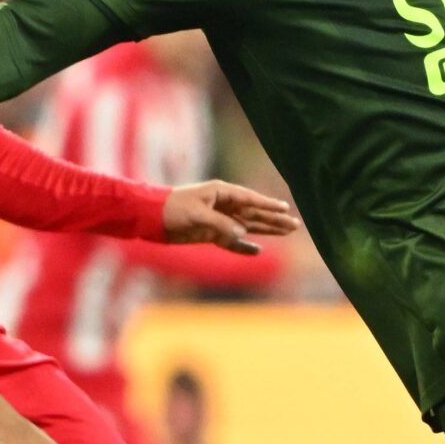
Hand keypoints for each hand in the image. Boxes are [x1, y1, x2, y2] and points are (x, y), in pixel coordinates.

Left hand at [163, 181, 298, 253]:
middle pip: (254, 213)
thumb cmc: (172, 208)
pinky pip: (232, 242)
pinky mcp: (210, 234)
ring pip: (248, 226)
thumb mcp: (197, 214)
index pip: (250, 199)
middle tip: (295, 224)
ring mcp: (218, 220)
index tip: (285, 208)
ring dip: (266, 230)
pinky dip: (243, 247)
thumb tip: (243, 233)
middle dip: (274, 219)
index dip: (268, 204)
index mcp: (221, 193)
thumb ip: (221, 223)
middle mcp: (223, 206)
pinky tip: (257, 250)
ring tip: (286, 232)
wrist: (149, 218)